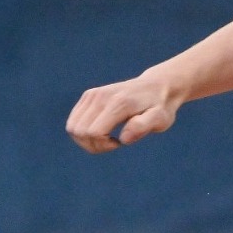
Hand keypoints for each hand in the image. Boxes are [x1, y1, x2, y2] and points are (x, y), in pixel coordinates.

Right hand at [66, 69, 181, 152]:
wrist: (156, 86)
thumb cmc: (160, 107)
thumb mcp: (160, 119)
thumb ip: (143, 127)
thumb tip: (124, 139)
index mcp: (118, 103)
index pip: (93, 132)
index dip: (103, 145)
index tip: (119, 143)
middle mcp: (100, 96)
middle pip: (79, 131)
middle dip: (93, 145)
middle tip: (113, 143)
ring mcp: (92, 95)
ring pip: (72, 128)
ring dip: (86, 140)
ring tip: (107, 138)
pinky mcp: (88, 95)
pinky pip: (74, 121)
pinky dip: (83, 132)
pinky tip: (102, 130)